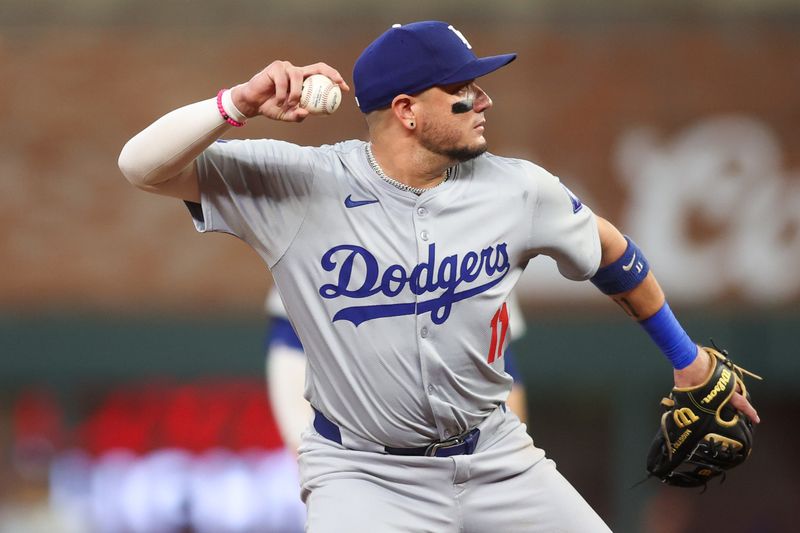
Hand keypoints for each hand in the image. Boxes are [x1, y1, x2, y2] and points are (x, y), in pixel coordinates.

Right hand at [230, 60, 349, 121]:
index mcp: (303, 80)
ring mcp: (286, 68)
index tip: (344, 89)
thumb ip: (298, 115)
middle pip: (318, 67)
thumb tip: (307, 113)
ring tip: (290, 104)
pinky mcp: (275, 68)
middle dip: (331, 74)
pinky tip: (278, 101)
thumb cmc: (271, 107)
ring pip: (297, 77)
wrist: (252, 103)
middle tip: (336, 85)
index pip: (322, 75)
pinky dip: (282, 93)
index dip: (335, 78)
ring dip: (295, 94)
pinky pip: (283, 80)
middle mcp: (297, 71)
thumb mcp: (287, 115)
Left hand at [673, 346, 760, 423]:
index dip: (749, 412)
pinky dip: (722, 380)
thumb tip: (683, 411)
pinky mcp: (717, 363)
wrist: (686, 355)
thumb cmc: (687, 374)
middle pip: (739, 393)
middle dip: (741, 401)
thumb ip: (690, 402)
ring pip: (732, 383)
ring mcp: (723, 371)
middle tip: (742, 409)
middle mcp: (727, 380)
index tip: (756, 419)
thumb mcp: (687, 392)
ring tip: (727, 396)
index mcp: (723, 390)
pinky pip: (724, 374)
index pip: (741, 403)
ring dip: (731, 389)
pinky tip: (715, 382)